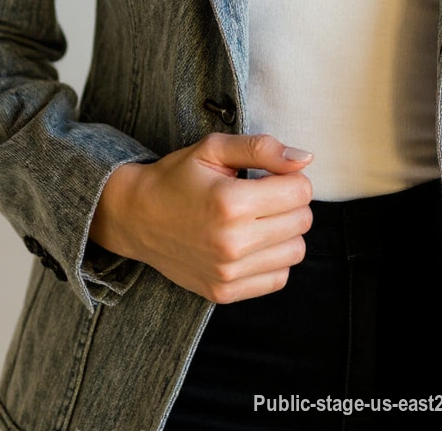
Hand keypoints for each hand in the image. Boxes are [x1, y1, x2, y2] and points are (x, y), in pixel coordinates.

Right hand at [88, 132, 314, 301]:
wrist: (137, 217)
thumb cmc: (178, 177)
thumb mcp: (214, 148)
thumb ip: (262, 149)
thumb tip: (305, 159)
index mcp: (231, 202)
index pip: (301, 192)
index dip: (292, 178)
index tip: (271, 176)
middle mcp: (231, 242)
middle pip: (302, 221)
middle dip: (291, 202)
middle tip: (264, 195)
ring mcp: (228, 273)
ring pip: (296, 251)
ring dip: (286, 232)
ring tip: (260, 219)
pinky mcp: (224, 293)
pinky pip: (278, 278)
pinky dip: (274, 259)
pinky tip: (254, 243)